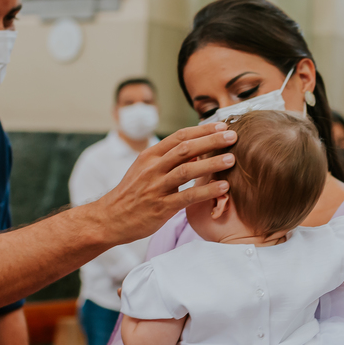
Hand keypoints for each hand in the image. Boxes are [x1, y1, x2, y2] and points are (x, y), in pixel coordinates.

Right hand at [94, 124, 237, 243]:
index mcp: (150, 156)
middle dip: (211, 141)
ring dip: (211, 163)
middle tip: (233, 136)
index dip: (202, 130)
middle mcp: (153, 168)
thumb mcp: (145, 170)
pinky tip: (223, 187)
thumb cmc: (132, 193)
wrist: (110, 218)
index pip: (179, 136)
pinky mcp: (161, 207)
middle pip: (186, 148)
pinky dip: (206, 190)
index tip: (222, 126)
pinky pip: (187, 197)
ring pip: (187, 170)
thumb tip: (196, 149)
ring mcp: (156, 187)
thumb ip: (168, 159)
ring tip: (232, 159)